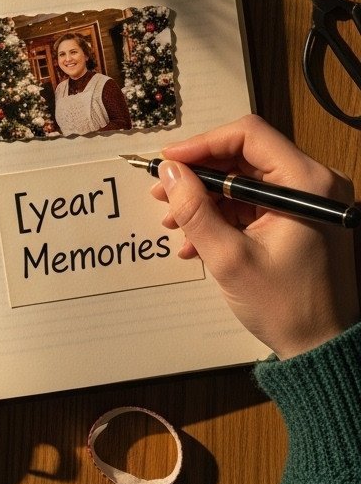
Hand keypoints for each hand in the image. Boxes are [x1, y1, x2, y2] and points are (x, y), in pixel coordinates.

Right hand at [151, 114, 358, 358]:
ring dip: (207, 200)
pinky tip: (195, 242)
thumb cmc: (285, 306)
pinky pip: (256, 203)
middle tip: (162, 194)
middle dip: (200, 176)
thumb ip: (195, 210)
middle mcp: (314, 182)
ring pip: (247, 181)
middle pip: (246, 157)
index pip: (249, 135)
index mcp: (307, 182)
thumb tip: (168, 172)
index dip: (203, 144)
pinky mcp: (302, 219)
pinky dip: (225, 217)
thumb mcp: (229, 258)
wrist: (322, 348)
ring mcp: (309, 201)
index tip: (168, 163)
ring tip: (173, 224)